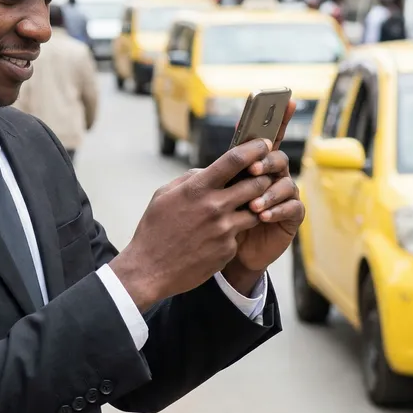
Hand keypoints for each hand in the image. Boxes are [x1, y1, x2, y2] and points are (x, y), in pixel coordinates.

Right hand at [110, 139, 278, 310]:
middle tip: (262, 177)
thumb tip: (208, 170)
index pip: (235, 160)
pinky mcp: (228, 249)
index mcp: (197, 188)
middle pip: (256, 184)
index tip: (263, 143)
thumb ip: (189, 178)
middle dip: (262, 178)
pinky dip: (233, 232)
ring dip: (253, 206)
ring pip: (256, 210)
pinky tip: (216, 236)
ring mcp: (224, 230)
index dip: (254, 148)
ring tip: (241, 207)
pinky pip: (239, 234)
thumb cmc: (154, 230)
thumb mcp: (163, 195)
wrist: (150, 269)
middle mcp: (214, 207)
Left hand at [225, 101, 304, 283]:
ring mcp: (283, 195)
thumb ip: (212, 177)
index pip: (266, 138)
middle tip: (252, 170)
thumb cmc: (215, 220)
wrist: (225, 251)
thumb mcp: (208, 197)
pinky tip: (263, 216)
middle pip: (277, 157)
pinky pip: (292, 208)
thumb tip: (205, 165)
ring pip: (285, 183)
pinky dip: (277, 210)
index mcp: (253, 165)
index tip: (287, 100)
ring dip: (268, 192)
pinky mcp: (291, 217)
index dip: (277, 119)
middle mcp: (272, 175)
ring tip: (252, 205)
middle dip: (265, 161)